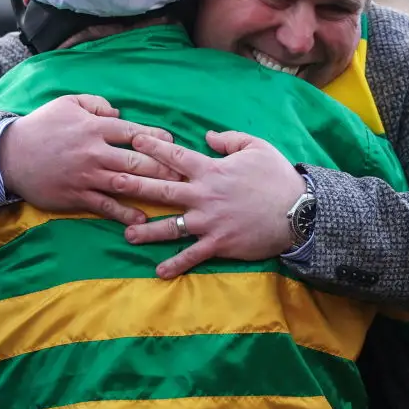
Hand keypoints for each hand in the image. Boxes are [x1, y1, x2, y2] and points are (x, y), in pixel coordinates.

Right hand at [0, 94, 177, 224]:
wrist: (9, 155)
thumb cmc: (41, 126)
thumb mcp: (67, 103)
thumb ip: (96, 104)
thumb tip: (119, 113)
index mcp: (94, 127)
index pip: (134, 132)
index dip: (157, 139)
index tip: (174, 145)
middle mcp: (94, 152)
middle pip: (137, 161)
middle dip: (164, 168)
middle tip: (185, 175)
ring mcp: (86, 176)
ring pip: (125, 184)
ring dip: (151, 190)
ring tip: (173, 197)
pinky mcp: (76, 196)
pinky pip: (105, 206)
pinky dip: (124, 213)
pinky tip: (141, 220)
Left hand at [116, 130, 305, 277]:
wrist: (298, 212)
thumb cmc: (277, 177)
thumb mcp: (257, 148)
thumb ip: (229, 140)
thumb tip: (207, 137)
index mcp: (211, 170)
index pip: (175, 157)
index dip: (153, 148)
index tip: (133, 141)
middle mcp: (204, 196)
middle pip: (162, 191)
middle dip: (134, 186)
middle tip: (111, 182)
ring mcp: (209, 222)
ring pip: (171, 227)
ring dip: (147, 230)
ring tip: (127, 233)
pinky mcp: (218, 244)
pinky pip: (192, 255)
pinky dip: (176, 264)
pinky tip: (159, 271)